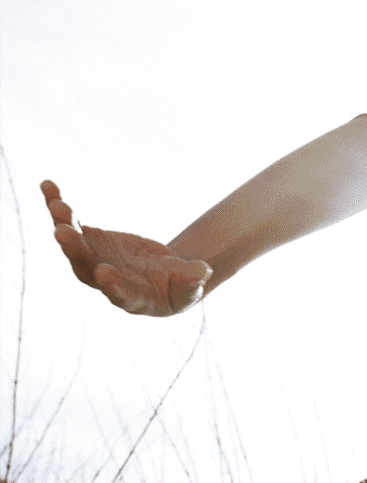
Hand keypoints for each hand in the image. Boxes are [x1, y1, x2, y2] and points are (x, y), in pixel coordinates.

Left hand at [41, 181, 211, 315]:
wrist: (163, 277)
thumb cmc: (179, 287)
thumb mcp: (189, 286)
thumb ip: (191, 281)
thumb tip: (202, 271)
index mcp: (131, 296)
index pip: (118, 292)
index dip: (111, 284)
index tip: (103, 273)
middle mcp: (105, 280)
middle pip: (84, 268)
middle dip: (74, 250)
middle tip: (63, 232)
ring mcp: (93, 260)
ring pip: (72, 246)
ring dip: (62, 225)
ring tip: (57, 205)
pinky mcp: (89, 241)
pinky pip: (69, 223)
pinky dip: (57, 207)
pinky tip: (48, 186)